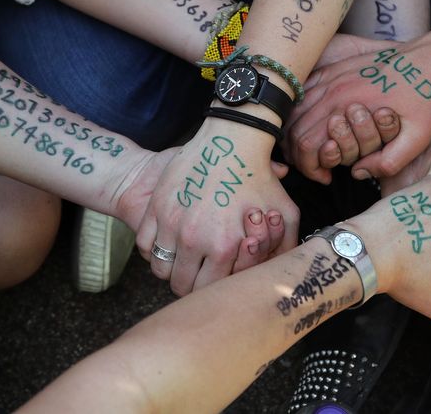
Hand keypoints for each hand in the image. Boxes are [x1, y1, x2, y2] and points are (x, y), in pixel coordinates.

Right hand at [135, 118, 299, 295]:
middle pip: (182, 285)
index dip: (210, 291)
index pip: (209, 290)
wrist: (228, 139)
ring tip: (183, 260)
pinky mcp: (155, 208)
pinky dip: (154, 250)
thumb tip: (281, 273)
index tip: (213, 281)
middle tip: (197, 274)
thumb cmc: (257, 176)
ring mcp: (171, 223)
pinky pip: (145, 246)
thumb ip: (285, 247)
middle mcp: (195, 239)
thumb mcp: (284, 211)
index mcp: (225, 246)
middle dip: (189, 284)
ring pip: (161, 269)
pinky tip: (169, 243)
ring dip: (171, 269)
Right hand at [286, 38, 430, 183]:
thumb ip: (388, 162)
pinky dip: (298, 111)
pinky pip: (303, 91)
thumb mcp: (417, 138)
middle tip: (317, 167)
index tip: (326, 176)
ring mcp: (332, 77)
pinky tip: (309, 122)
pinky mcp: (335, 68)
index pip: (307, 146)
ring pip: (294, 111)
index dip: (310, 168)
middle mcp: (334, 91)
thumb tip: (357, 172)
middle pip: (294, 130)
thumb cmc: (425, 97)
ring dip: (296, 134)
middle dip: (300, 156)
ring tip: (312, 150)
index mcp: (348, 109)